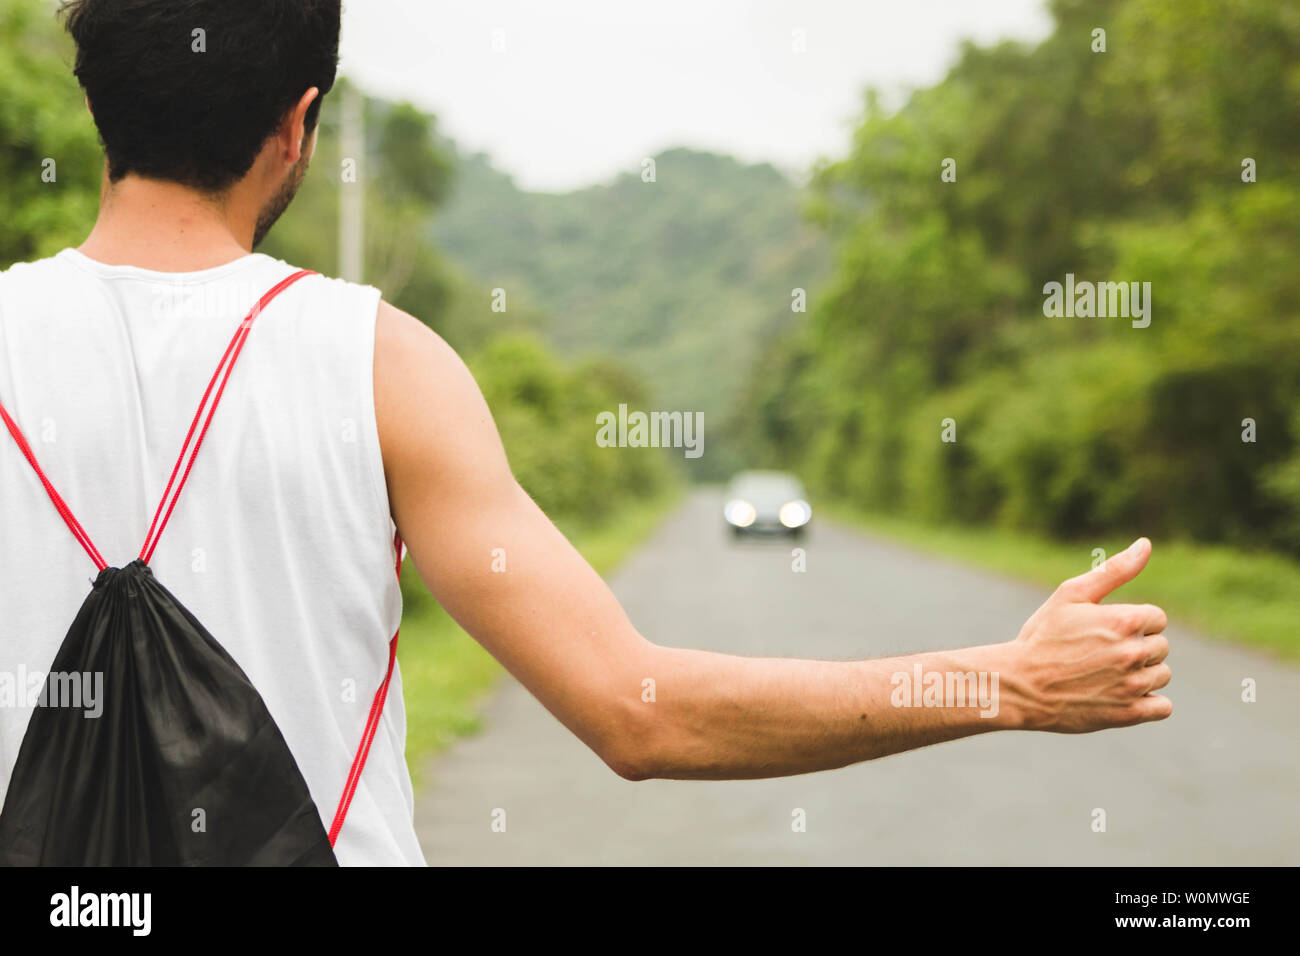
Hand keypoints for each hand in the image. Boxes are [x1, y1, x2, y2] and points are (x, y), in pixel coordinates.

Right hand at [1002, 538, 1171, 732]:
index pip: (1157, 619)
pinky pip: (1163, 707)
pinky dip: (1148, 703)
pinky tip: (1120, 695)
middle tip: (1100, 654)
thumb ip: (1113, 570)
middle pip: (1161, 647)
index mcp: (1124, 620)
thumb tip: (1145, 544)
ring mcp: (1133, 685)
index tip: (1105, 631)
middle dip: (1137, 648)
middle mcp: (1133, 652)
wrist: (1019, 686)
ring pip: (1162, 676)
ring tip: (1105, 674)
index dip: (1132, 623)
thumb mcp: (1070, 595)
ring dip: (1142, 675)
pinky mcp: (1129, 713)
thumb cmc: (1042, 637)